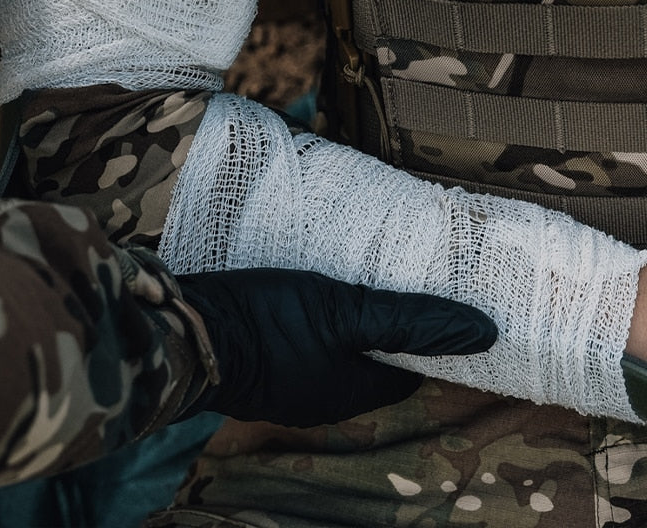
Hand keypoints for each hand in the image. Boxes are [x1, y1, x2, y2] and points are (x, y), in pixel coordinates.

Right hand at [177, 268, 496, 426]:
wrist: (187, 329)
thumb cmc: (269, 323)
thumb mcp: (342, 310)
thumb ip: (407, 319)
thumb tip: (483, 332)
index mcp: (352, 390)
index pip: (408, 368)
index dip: (422, 335)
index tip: (429, 296)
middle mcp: (324, 397)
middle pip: (371, 360)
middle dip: (385, 326)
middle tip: (393, 276)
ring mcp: (288, 383)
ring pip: (335, 352)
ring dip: (346, 322)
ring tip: (352, 273)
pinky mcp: (260, 362)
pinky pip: (302, 345)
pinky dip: (312, 322)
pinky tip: (305, 291)